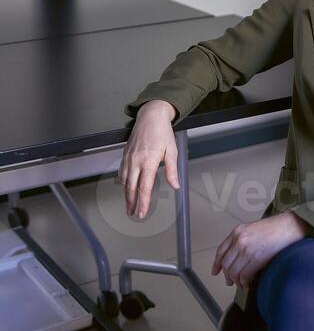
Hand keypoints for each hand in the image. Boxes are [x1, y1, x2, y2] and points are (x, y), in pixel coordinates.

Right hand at [117, 100, 179, 218]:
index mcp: (149, 162)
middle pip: (131, 188)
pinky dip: (123, 183)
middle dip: (132, 203)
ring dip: (126, 195)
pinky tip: (125, 188)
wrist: (151, 116)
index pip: (144, 188)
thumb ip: (172, 170)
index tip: (142, 213)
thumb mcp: (172, 151)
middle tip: (133, 214)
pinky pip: (122, 172)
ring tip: (129, 205)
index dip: (143, 203)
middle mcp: (136, 161)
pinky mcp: (125, 154)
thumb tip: (175, 185)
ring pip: (125, 182)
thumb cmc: (162, 132)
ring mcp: (129, 158)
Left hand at [211, 211, 313, 287]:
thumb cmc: (276, 228)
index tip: (215, 271)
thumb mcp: (254, 228)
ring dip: (236, 281)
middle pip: (226, 264)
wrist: (290, 227)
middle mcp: (240, 240)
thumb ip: (243, 240)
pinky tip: (248, 283)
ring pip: (233, 272)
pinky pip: (244, 276)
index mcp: (238, 231)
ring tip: (241, 284)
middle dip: (227, 275)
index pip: (221, 250)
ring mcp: (247, 250)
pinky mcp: (256, 259)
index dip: (216, 263)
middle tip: (230, 281)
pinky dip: (244, 282)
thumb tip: (237, 258)